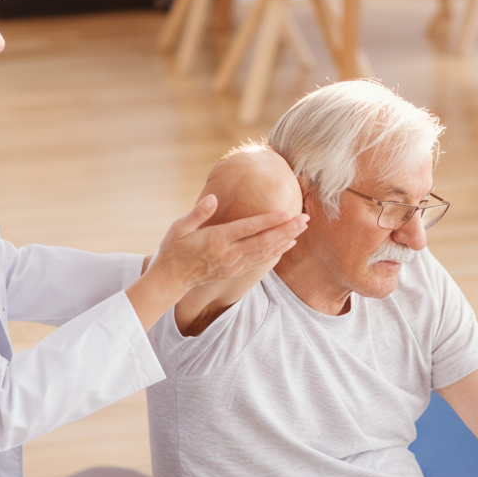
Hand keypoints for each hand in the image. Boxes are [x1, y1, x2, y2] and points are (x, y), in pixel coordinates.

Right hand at [149, 193, 307, 292]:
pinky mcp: (236, 270)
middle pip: (264, 241)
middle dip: (287, 230)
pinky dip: (277, 252)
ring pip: (266, 252)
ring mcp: (234, 264)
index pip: (248, 228)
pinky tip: (288, 244)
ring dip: (286, 240)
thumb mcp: (179, 227)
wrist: (171, 279)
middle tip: (305, 219)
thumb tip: (213, 198)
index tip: (287, 213)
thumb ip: (198, 213)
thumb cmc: (174, 248)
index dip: (269, 221)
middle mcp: (229, 254)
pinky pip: (261, 261)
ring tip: (302, 229)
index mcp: (217, 240)